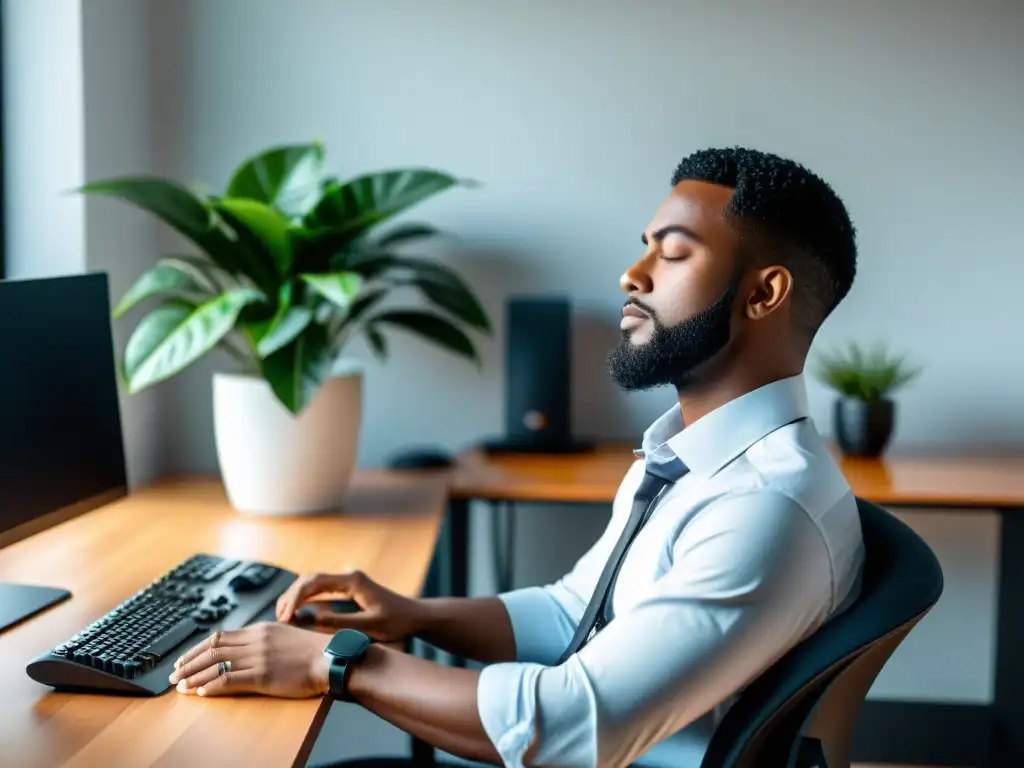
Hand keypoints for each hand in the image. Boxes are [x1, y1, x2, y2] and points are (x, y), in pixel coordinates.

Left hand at [168, 622, 329, 697]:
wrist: (330, 658)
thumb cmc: (311, 651)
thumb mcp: (284, 635)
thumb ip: (263, 639)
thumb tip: (244, 647)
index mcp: (260, 629)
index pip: (219, 637)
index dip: (198, 649)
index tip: (185, 658)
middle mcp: (255, 640)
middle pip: (212, 649)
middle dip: (189, 662)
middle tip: (174, 674)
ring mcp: (258, 657)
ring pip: (216, 664)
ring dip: (195, 675)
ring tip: (181, 686)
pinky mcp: (263, 675)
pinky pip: (230, 680)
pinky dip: (212, 686)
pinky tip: (202, 692)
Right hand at [275, 570, 421, 642]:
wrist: (414, 616)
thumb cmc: (396, 622)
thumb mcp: (368, 626)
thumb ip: (339, 622)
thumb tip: (309, 618)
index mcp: (352, 581)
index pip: (315, 582)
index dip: (296, 598)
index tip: (285, 616)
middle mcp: (348, 576)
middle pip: (309, 579)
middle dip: (291, 596)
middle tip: (279, 618)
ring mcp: (347, 581)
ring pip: (312, 583)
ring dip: (295, 597)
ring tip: (282, 616)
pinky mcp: (347, 589)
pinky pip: (320, 590)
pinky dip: (305, 599)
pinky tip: (296, 612)